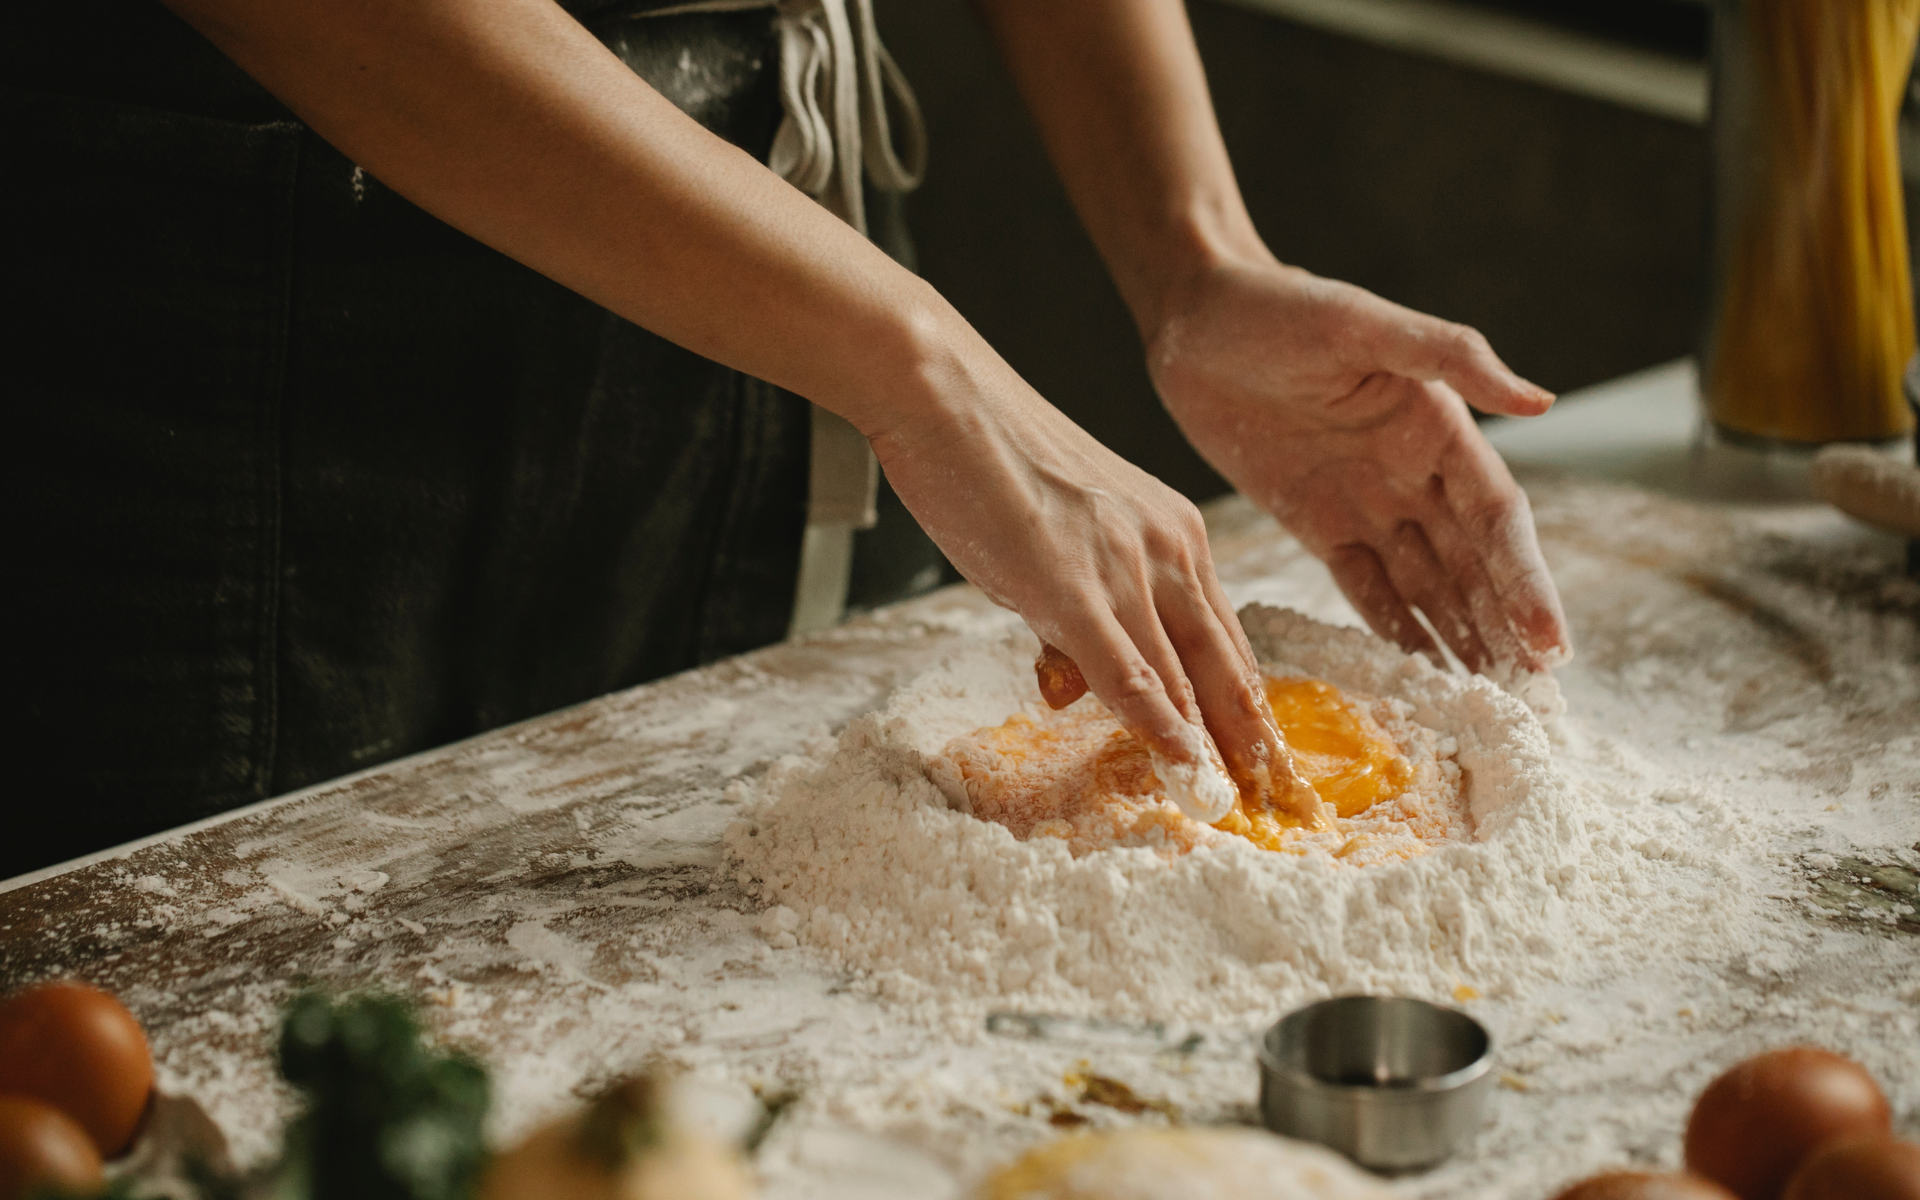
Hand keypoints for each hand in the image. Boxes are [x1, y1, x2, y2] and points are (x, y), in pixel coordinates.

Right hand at [868, 348, 1320, 819]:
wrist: (946, 393)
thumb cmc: (993, 455)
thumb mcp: (1061, 535)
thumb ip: (1078, 607)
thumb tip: (1074, 678)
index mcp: (1175, 532)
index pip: (1227, 639)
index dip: (1248, 706)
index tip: (1267, 760)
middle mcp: (1169, 548)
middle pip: (1228, 666)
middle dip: (1256, 742)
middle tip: (1285, 803)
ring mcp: (1126, 568)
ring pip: (1186, 679)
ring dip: (1214, 751)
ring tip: (1239, 807)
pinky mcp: (1075, 586)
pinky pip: (1131, 674)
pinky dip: (1161, 729)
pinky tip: (1183, 770)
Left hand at [1148, 255, 1571, 672]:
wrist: (1193, 319)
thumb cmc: (1279, 307)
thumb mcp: (1362, 322)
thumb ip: (1449, 357)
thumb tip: (1541, 402)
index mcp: (1440, 427)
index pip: (1497, 520)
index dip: (1526, 583)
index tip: (1550, 645)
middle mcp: (1415, 472)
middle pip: (1474, 566)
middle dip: (1507, 631)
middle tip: (1537, 704)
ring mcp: (1368, 503)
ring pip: (1428, 586)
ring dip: (1463, 641)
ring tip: (1492, 705)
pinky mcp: (1318, 524)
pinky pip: (1366, 589)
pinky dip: (1397, 632)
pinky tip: (1423, 677)